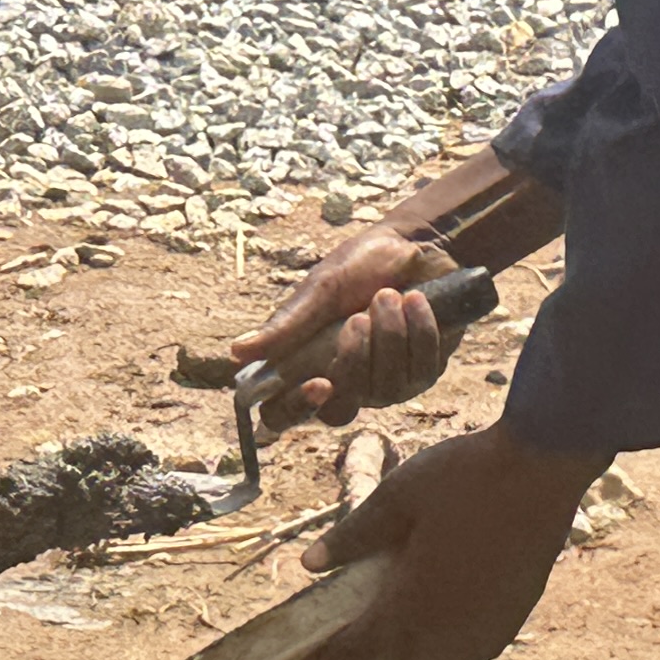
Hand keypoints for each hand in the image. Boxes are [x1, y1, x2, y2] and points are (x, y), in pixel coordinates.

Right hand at [226, 230, 464, 434]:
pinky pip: (421, 368)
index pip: (283, 415)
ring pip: (385, 389)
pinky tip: (417, 301)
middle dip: (353, 360)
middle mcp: (344, 384)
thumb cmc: (361, 266)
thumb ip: (287, 326)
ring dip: (390, 334)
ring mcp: (385, 384)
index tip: (319, 382)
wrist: (416, 244)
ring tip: (389, 295)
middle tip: (358, 317)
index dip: (296, 409)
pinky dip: (420, 329)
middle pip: (340, 411)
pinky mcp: (423, 372)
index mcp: (307, 364)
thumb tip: (237, 352)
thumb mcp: (321, 289)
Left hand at [312, 422, 611, 659]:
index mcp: (409, 605)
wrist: (542, 470)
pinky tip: (448, 658)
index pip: (354, 651)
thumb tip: (309, 563)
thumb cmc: (464, 479)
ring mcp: (484, 630)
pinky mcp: (513, 617)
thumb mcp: (397, 497)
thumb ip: (354, 535)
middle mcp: (446, 632)